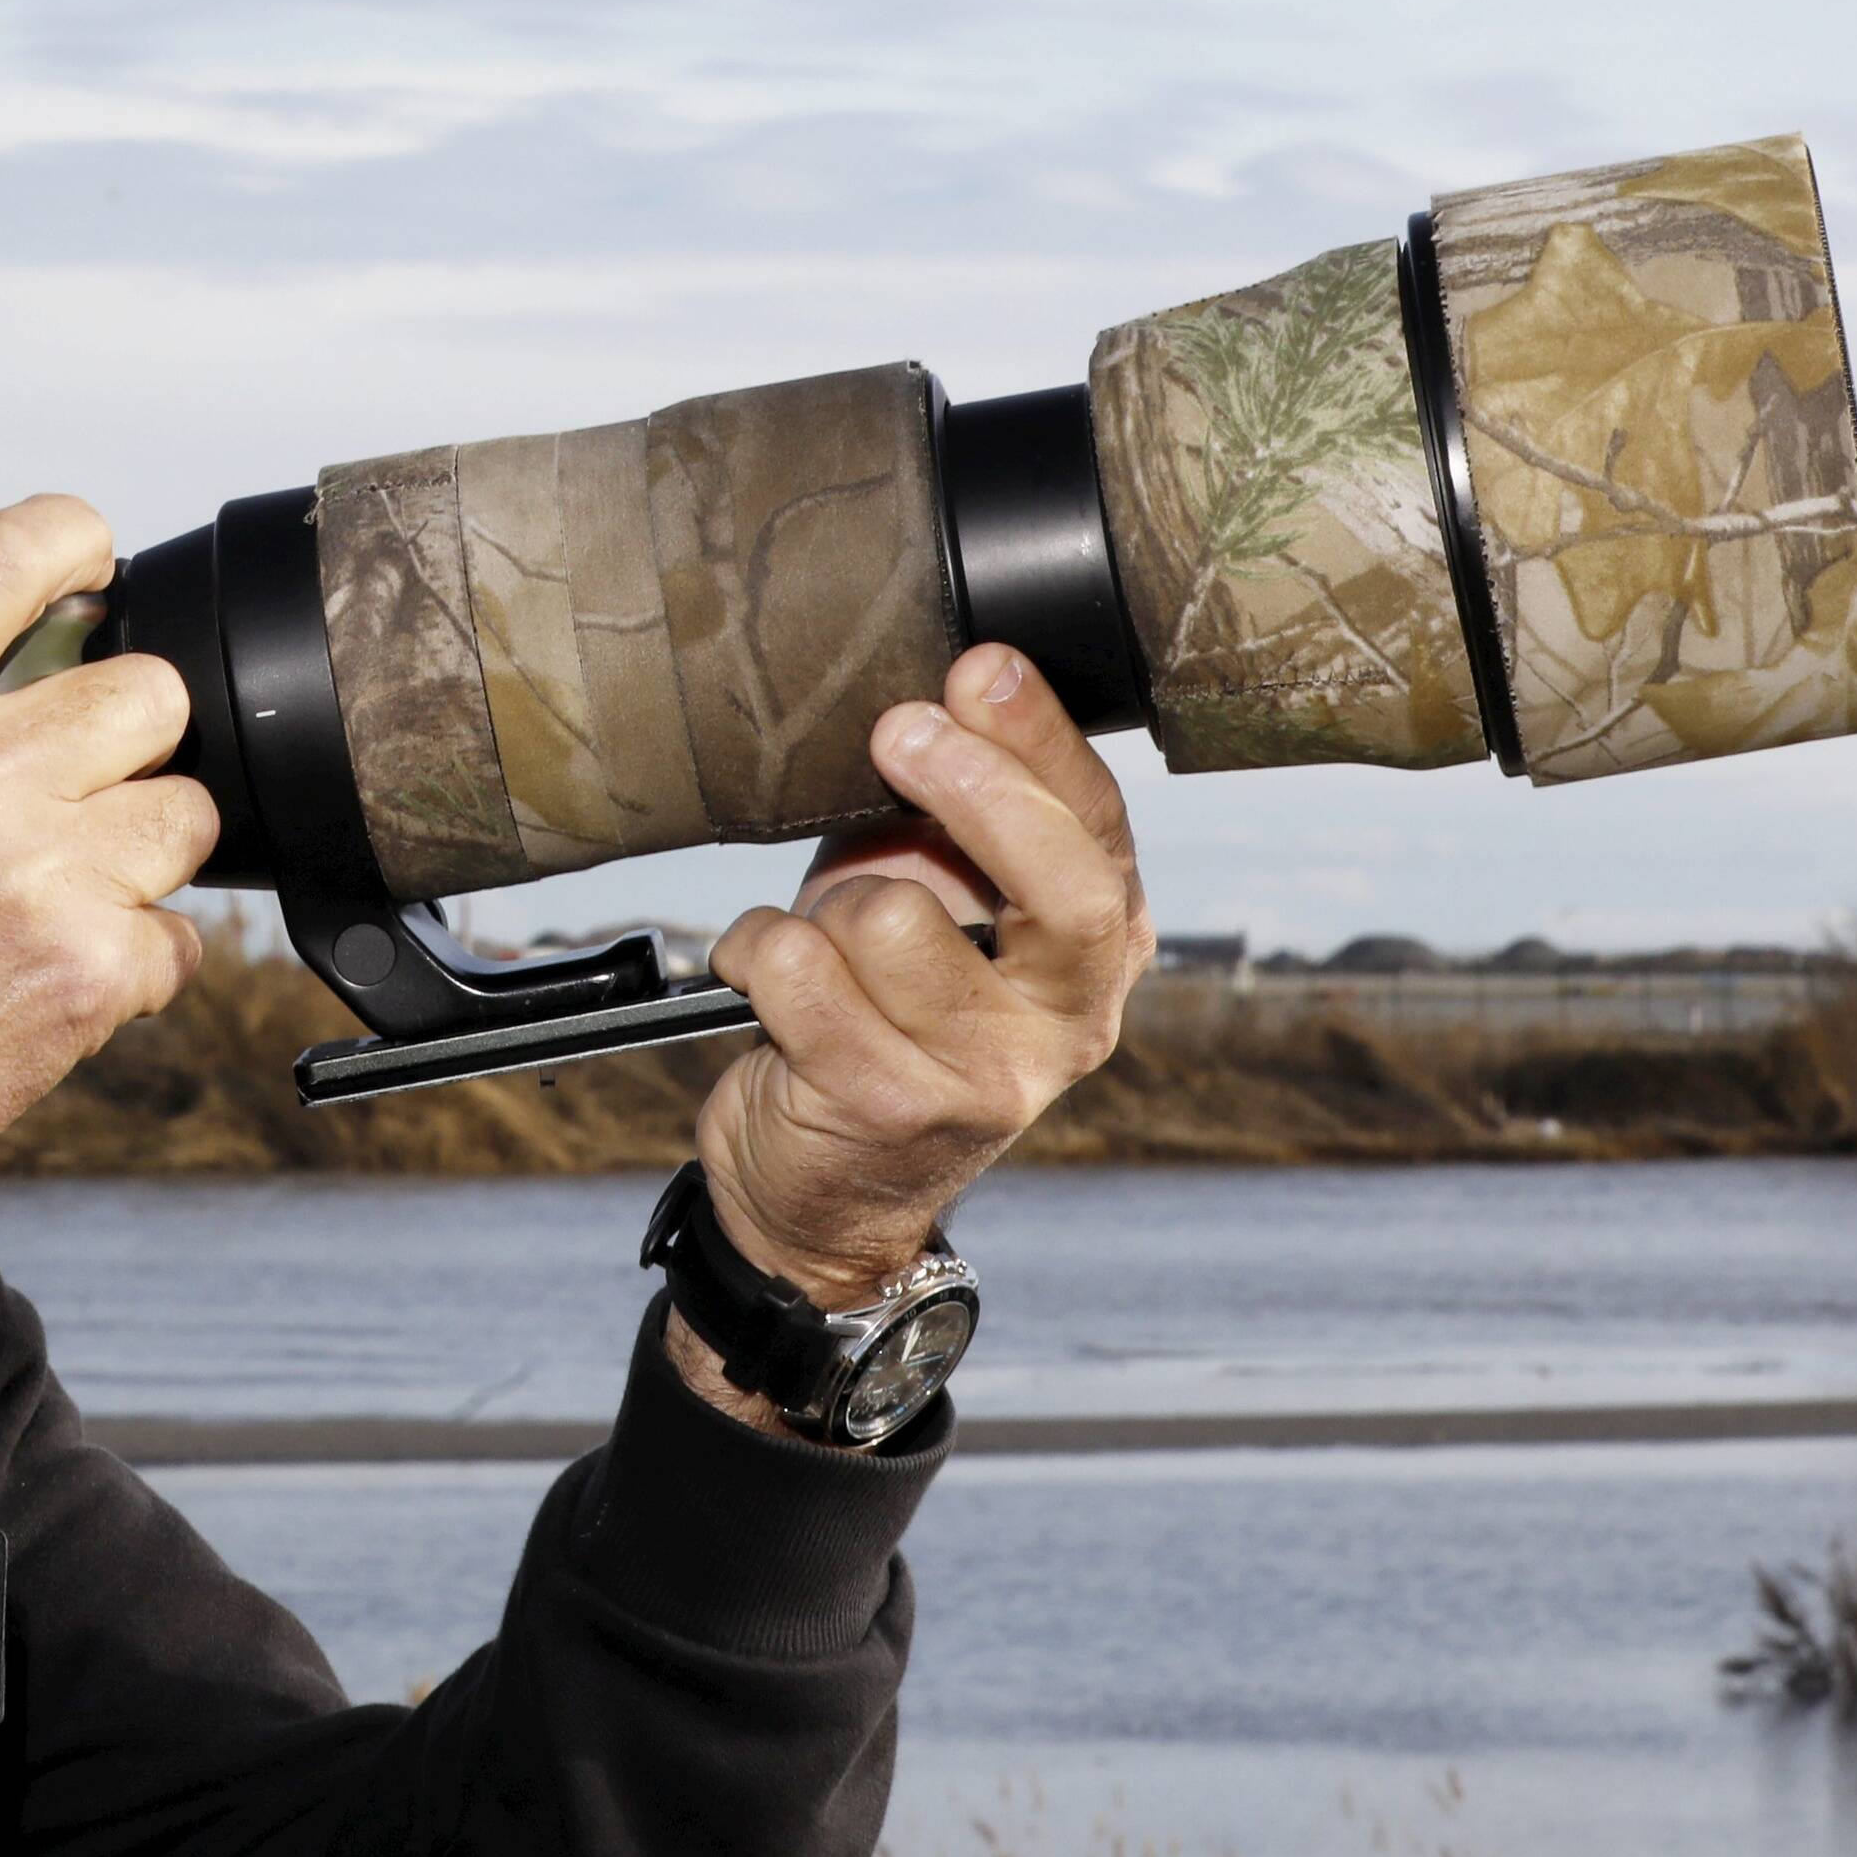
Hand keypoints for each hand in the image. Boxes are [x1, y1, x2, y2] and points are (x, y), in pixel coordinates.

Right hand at [0, 471, 218, 1333]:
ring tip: (62, 875)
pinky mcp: (84, 976)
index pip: (24, 551)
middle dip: (122, 728)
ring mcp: (39, 878)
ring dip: (136, 844)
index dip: (78, 542)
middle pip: (151, 689)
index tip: (85, 570)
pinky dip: (134, 958)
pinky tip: (55, 964)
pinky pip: (181, 936)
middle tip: (72, 770)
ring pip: (184, 813)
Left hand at [679, 644, 1148, 1388]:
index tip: (980, 667)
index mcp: (1095, 958)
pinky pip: (799, 968)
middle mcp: (1063, 1025)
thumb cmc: (877, 1011)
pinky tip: (767, 978)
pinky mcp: (890, 1106)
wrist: (821, 1189)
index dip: (1042, 742)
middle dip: (972, 788)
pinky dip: (758, 948)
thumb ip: (960, 824)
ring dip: (825, 903)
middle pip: (1054, 885)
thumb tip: (946, 696)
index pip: (1097, 836)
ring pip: (891, 918)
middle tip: (896, 730)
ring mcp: (982, 1077)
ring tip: (817, 939)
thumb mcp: (939, 909)